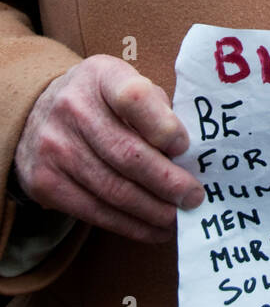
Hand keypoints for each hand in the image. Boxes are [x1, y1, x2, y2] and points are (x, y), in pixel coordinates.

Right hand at [13, 56, 204, 243]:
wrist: (39, 113)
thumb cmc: (103, 101)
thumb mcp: (127, 84)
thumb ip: (157, 109)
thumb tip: (191, 156)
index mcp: (102, 77)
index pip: (135, 98)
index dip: (164, 126)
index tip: (185, 147)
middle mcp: (73, 108)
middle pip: (127, 154)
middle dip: (167, 182)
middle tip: (194, 197)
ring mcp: (55, 146)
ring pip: (113, 189)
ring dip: (152, 210)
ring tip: (179, 217)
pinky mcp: (45, 182)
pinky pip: (94, 212)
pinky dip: (130, 225)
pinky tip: (154, 228)